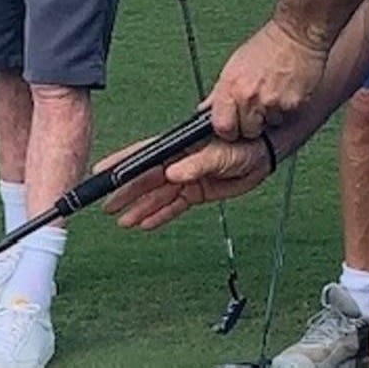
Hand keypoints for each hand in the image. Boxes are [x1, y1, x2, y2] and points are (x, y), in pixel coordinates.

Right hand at [100, 136, 271, 230]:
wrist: (265, 153)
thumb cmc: (245, 144)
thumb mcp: (222, 154)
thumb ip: (198, 164)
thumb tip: (172, 174)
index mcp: (181, 148)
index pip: (146, 156)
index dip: (123, 164)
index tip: (103, 171)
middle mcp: (180, 163)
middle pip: (147, 179)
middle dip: (126, 192)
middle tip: (107, 205)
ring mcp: (187, 178)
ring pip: (158, 195)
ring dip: (140, 208)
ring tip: (122, 220)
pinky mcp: (197, 191)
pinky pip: (174, 205)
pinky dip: (160, 215)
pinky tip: (145, 223)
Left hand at [206, 18, 326, 140]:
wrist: (297, 34)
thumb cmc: (268, 45)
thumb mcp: (235, 64)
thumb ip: (220, 91)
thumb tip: (206, 108)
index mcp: (231, 86)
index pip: (222, 127)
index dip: (228, 129)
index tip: (233, 125)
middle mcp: (249, 95)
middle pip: (247, 131)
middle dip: (252, 123)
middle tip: (258, 105)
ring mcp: (270, 101)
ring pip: (268, 126)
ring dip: (270, 116)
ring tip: (273, 93)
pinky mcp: (291, 104)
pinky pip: (286, 118)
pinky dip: (285, 110)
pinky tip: (285, 91)